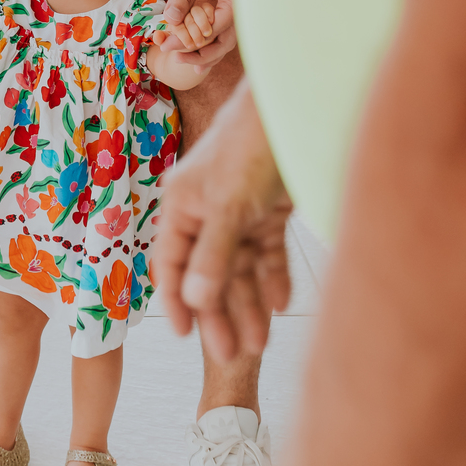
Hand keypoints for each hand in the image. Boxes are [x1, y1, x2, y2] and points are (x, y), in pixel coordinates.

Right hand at [155, 79, 292, 361]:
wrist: (294, 110)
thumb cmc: (249, 148)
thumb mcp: (228, 206)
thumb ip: (212, 255)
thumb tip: (193, 300)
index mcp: (183, 204)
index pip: (172, 261)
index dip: (176, 298)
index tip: (184, 335)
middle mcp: (208, 210)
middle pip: (209, 271)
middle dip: (220, 311)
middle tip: (233, 355)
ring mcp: (240, 210)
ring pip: (241, 266)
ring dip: (249, 302)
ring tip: (261, 342)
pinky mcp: (270, 209)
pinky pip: (268, 252)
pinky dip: (274, 276)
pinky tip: (280, 303)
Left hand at [161, 0, 236, 65]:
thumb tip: (169, 20)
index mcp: (238, 3)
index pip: (212, 32)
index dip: (187, 42)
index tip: (167, 46)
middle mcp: (241, 7)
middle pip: (222, 41)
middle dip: (199, 53)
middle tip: (174, 57)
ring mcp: (237, 3)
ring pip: (223, 34)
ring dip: (204, 46)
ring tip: (185, 58)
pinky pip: (220, 21)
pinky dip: (206, 31)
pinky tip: (192, 36)